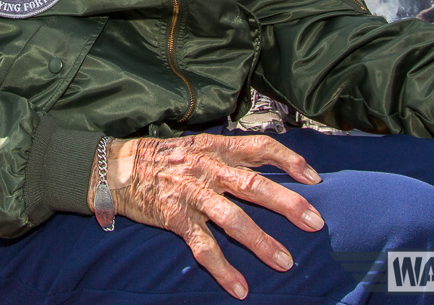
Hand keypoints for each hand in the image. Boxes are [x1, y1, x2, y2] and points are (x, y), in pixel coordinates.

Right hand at [91, 133, 322, 299]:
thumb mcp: (198, 146)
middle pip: (254, 186)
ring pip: (233, 220)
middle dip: (288, 204)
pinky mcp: (176, 218)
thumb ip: (228, 155)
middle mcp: (208, 169)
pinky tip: (240, 288)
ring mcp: (192, 194)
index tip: (314, 177)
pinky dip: (223, 270)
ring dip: (262, 243)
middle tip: (315, 223)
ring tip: (285, 262)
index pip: (260, 147)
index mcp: (217, 148)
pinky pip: (203, 247)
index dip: (289, 160)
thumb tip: (263, 164)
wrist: (119, 168)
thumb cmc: (163, 157)